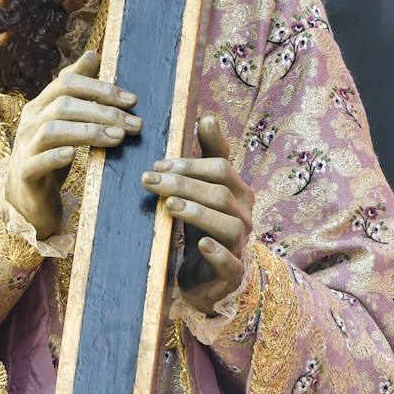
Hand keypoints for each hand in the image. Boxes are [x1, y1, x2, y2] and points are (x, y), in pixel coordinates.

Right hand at [5, 50, 141, 238]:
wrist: (28, 197)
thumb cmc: (51, 154)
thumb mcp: (65, 120)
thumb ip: (77, 90)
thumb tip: (93, 54)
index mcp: (40, 105)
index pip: (67, 83)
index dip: (101, 88)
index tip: (132, 101)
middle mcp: (30, 122)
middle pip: (64, 105)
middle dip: (103, 111)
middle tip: (135, 124)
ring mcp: (25, 147)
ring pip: (52, 131)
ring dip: (88, 132)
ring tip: (118, 138)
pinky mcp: (26, 174)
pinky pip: (37, 162)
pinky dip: (55, 156)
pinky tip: (74, 154)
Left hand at [142, 115, 254, 313]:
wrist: (210, 277)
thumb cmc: (205, 225)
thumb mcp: (205, 189)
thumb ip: (209, 154)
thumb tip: (208, 116)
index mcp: (238, 192)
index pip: (221, 167)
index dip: (189, 163)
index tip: (157, 163)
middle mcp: (244, 215)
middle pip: (220, 193)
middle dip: (183, 184)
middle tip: (149, 180)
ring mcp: (241, 245)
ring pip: (228, 225)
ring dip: (197, 213)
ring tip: (169, 206)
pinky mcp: (232, 272)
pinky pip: (230, 262)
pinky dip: (216, 252)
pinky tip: (200, 244)